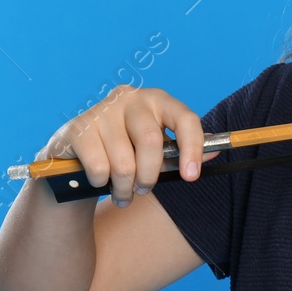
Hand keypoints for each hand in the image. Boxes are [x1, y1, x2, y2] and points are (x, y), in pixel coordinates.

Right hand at [38, 85, 217, 205]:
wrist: (76, 154)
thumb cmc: (126, 150)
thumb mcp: (157, 150)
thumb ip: (183, 151)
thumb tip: (215, 152)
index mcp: (157, 100)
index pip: (184, 118)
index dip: (193, 148)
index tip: (191, 176)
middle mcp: (130, 98)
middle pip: (151, 142)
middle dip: (150, 176)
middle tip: (144, 190)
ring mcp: (102, 110)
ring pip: (124, 163)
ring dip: (125, 188)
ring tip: (123, 193)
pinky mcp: (78, 128)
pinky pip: (100, 169)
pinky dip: (102, 184)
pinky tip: (100, 182)